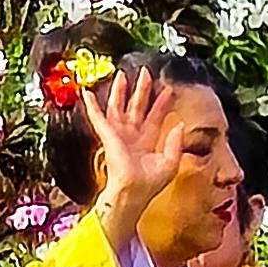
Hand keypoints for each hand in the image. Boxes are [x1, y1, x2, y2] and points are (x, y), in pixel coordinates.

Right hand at [84, 65, 192, 244]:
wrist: (133, 192)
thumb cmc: (149, 184)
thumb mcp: (171, 162)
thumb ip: (176, 143)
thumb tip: (179, 124)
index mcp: (147, 142)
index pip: (155, 117)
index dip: (161, 103)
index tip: (167, 90)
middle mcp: (132, 136)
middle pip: (137, 107)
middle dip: (141, 90)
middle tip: (146, 74)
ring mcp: (119, 134)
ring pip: (119, 107)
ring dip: (120, 91)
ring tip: (123, 75)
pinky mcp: (107, 135)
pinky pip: (97, 116)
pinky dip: (91, 105)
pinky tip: (87, 92)